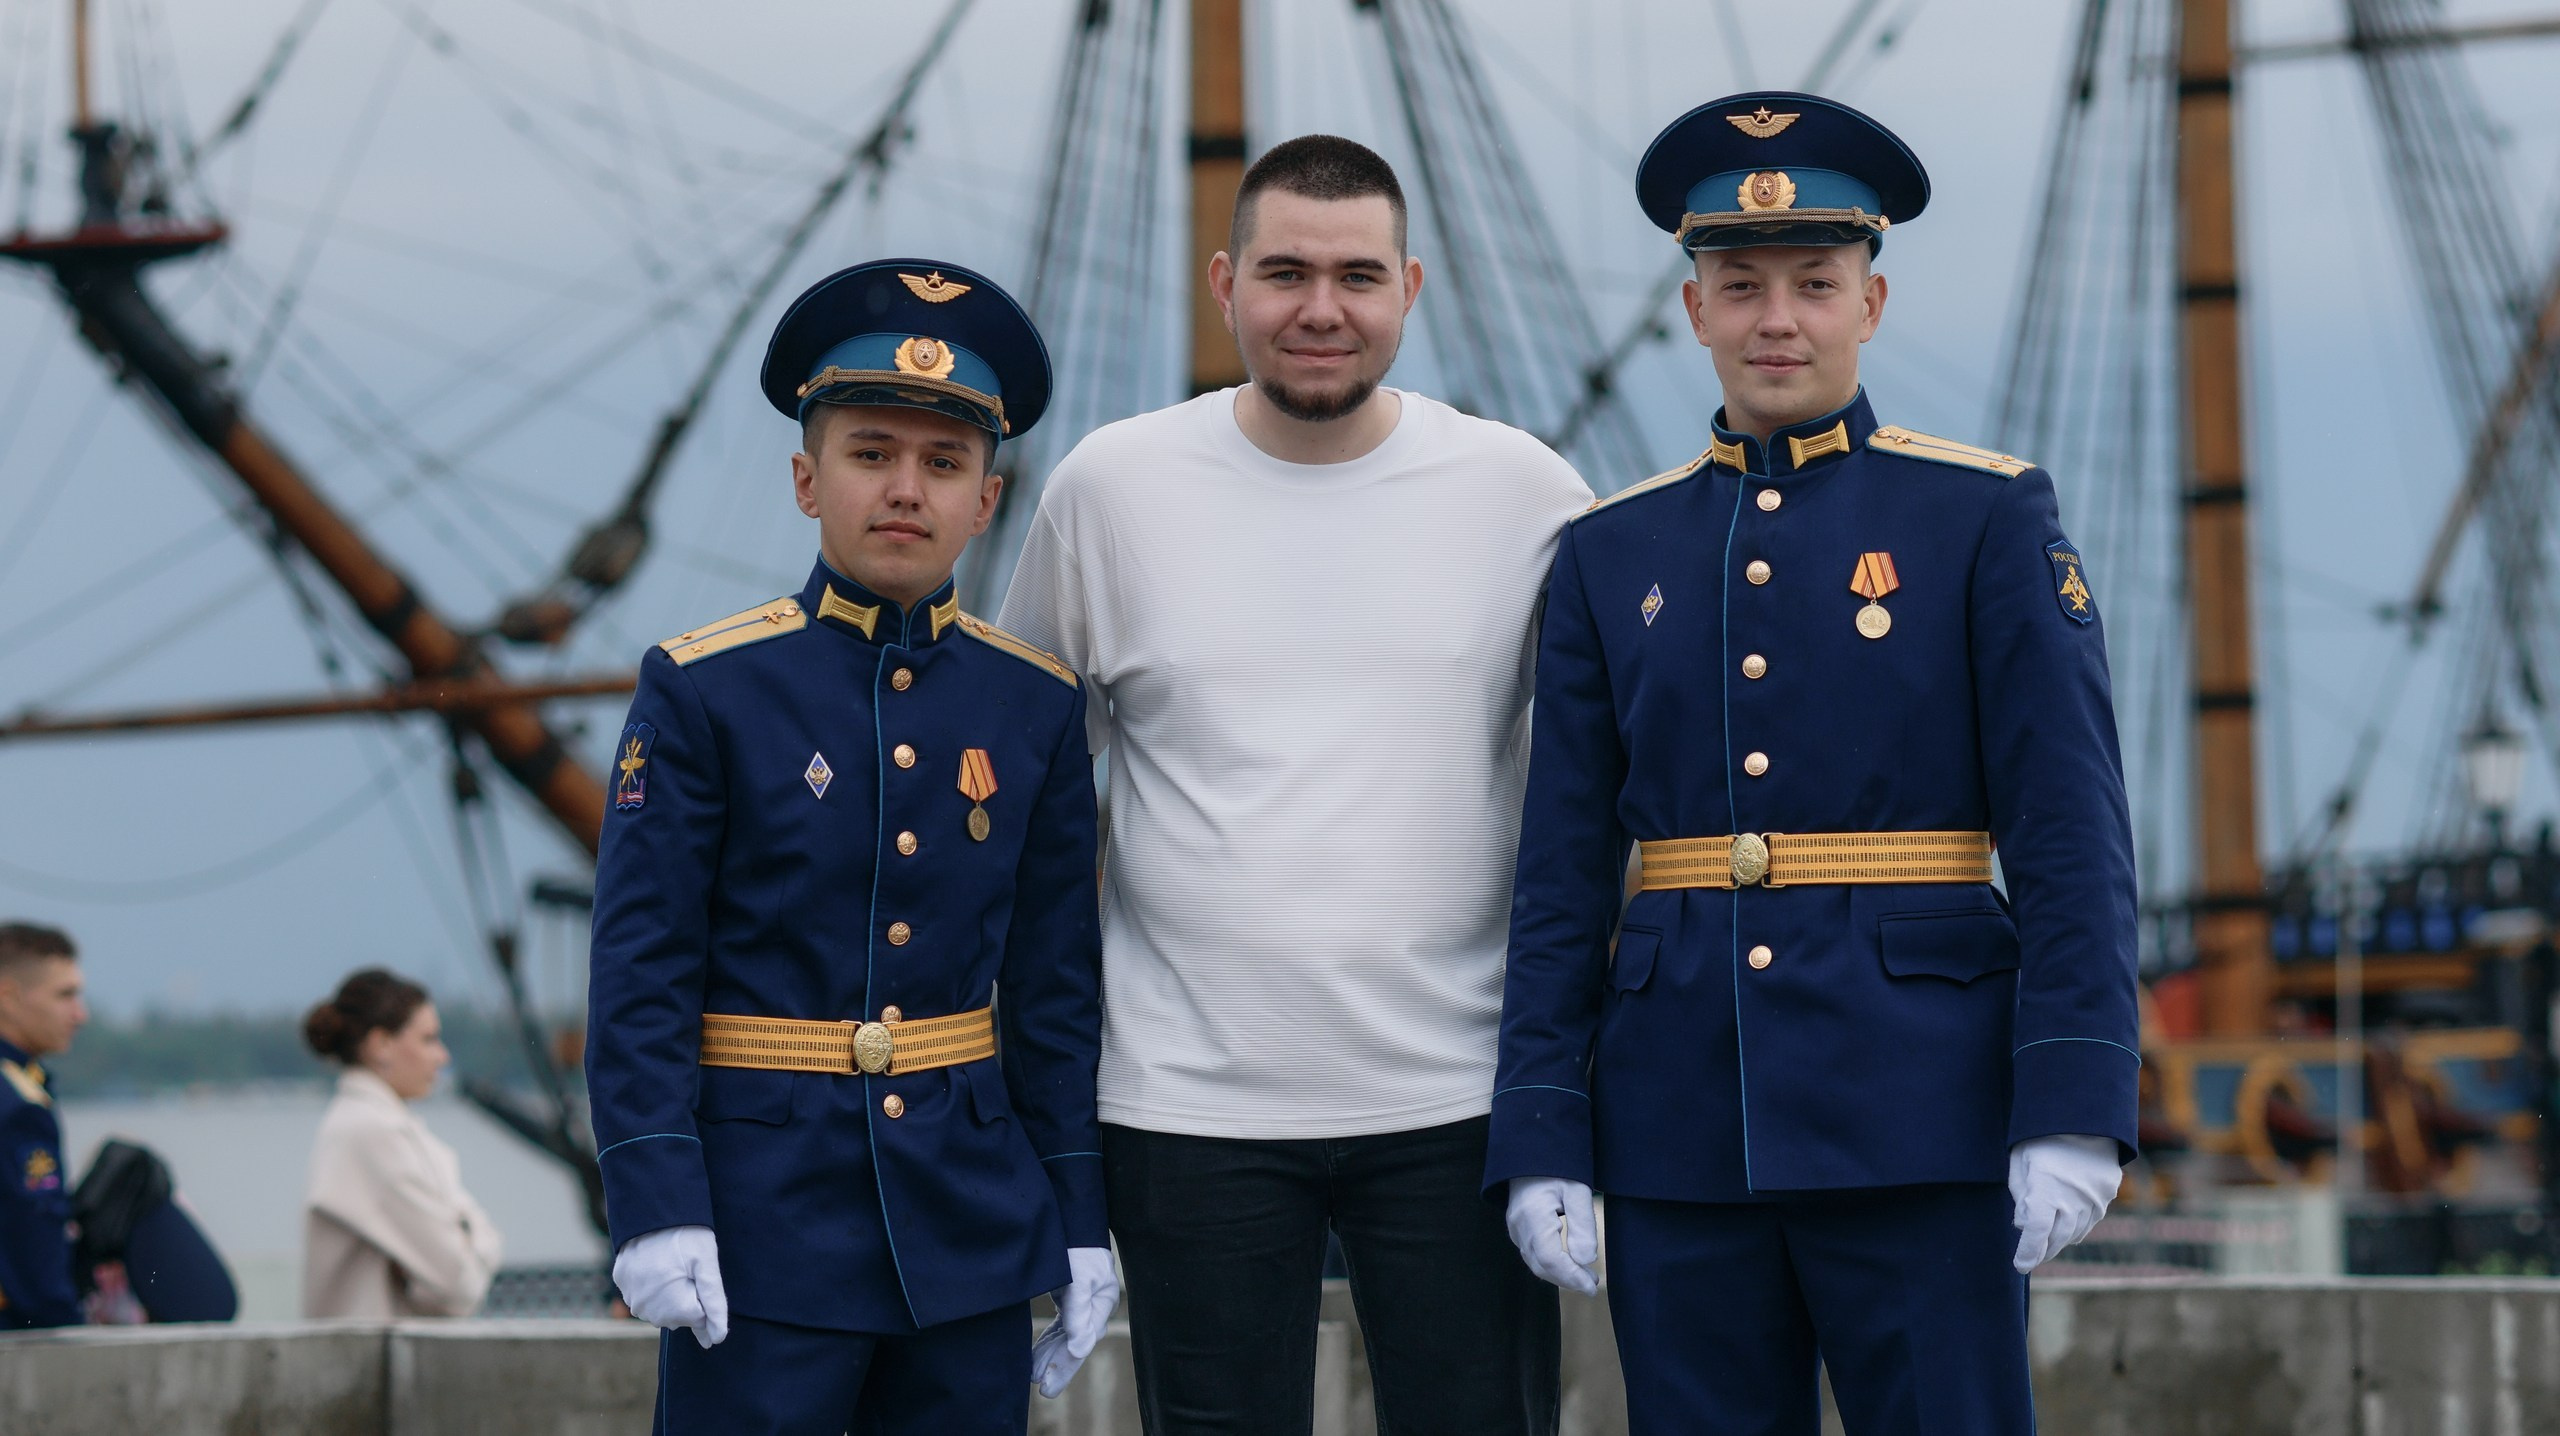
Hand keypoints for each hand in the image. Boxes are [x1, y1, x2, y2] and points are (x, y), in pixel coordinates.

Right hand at [612, 1225, 729, 1347]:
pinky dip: (653, 1286)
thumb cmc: (687, 1235)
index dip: (703, 1294)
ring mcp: (631, 1297)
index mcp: (673, 1306)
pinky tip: (656, 1265)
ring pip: (660, 1308)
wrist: (653, 1208)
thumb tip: (718, 1339)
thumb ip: (714, 1303)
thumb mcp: (707, 1265)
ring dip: (670, 1294)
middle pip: (679, 1316)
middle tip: (685, 1266)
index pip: (700, 1318)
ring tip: (671, 1264)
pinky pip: (643, 1295)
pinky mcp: (622, 1283)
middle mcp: (648, 1309)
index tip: (699, 1272)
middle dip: (687, 1297)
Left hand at [1031, 1246, 1119, 1397]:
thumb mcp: (1078, 1282)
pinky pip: (1060, 1326)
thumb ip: (1079, 1316)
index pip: (1083, 1340)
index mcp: (1101, 1303)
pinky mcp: (1069, 1298)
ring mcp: (1081, 1303)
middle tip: (1042, 1388)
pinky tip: (1038, 1355)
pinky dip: (1049, 1341)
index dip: (1066, 1363)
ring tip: (1034, 1375)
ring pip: (1066, 1336)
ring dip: (1051, 1355)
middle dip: (1058, 1365)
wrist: (1069, 1222)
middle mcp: (1094, 1307)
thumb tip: (1080, 1350)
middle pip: (1076, 1342)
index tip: (1047, 1383)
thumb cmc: (1076, 1251)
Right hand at [1505, 1177, 1599, 1294]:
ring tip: (1584, 1277)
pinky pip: (1532, 1254)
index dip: (1572, 1277)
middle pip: (1541, 1266)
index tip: (1592, 1285)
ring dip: (1559, 1275)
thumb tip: (1586, 1260)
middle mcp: (1519, 1225)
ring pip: (1535, 1263)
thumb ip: (1583, 1226)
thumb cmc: (1558, 1166)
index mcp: (1533, 1216)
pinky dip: (1550, 1265)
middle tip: (1592, 1284)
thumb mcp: (1578, 1191)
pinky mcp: (1517, 1226)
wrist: (1533, 1148)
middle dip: (1567, 1280)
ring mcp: (1514, 1227)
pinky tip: (1567, 1264)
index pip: (1551, 1259)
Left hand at [2008, 1134, 2121, 1272]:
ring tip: (2047, 1245)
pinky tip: (2067, 1229)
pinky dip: (2076, 1228)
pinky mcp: (2106, 1195)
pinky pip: (2090, 1220)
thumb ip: (2020, 1194)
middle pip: (2056, 1237)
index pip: (2036, 1231)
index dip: (2028, 1251)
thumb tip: (2024, 1225)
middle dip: (2042, 1251)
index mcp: (2046, 1188)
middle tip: (2031, 1258)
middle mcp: (2072, 1199)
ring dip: (2059, 1240)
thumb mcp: (2020, 1160)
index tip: (2020, 1265)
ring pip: (2074, 1232)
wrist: (2086, 1117)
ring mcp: (2093, 1199)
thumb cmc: (2043, 1136)